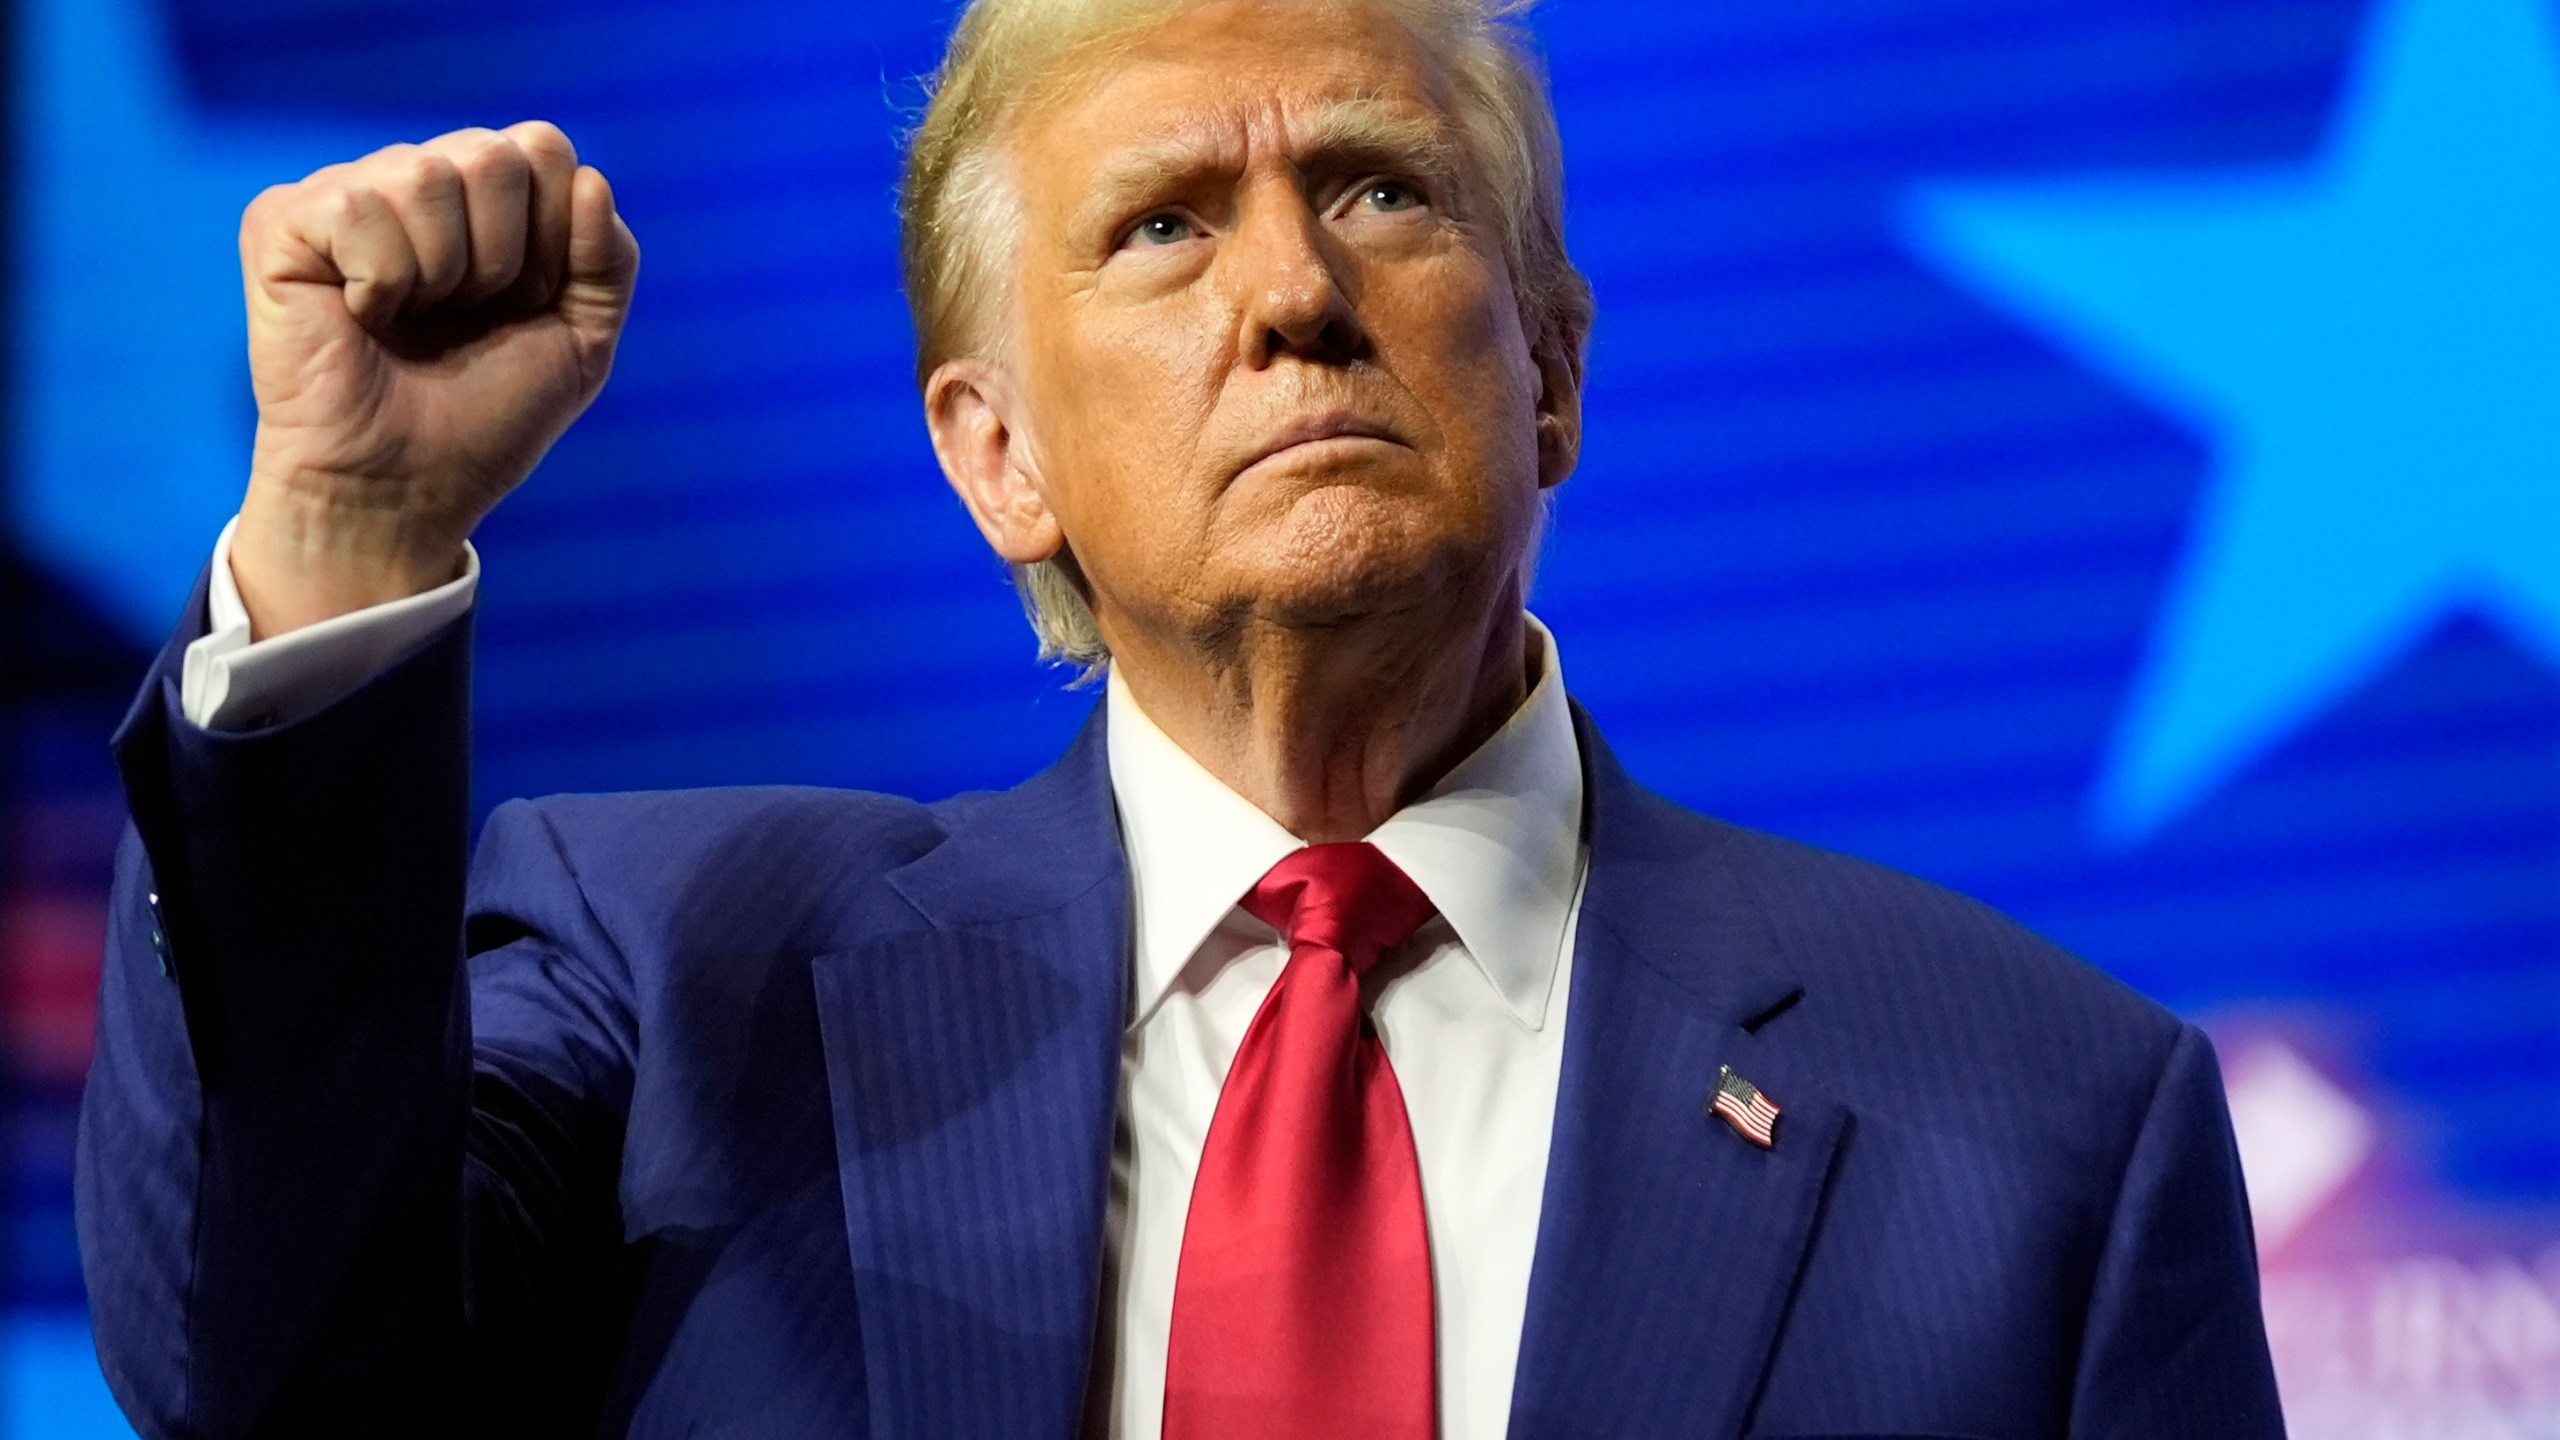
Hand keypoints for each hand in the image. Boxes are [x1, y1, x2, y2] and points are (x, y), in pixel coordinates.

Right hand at [231, 121, 639, 635]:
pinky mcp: (282, 222)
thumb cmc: (487, 416)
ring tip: (412, 318)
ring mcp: (346, 194)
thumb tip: (592, 180)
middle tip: (467, 314)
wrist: (409, 487)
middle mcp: (415, 182)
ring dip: (442, 273)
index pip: (542, 147)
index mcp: (484, 200)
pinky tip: (360, 315)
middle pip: (494, 153)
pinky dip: (381, 280)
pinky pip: (359, 206)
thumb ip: (609, 259)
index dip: (554, 234)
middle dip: (504, 256)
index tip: (527, 303)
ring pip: (427, 174)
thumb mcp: (583, 340)